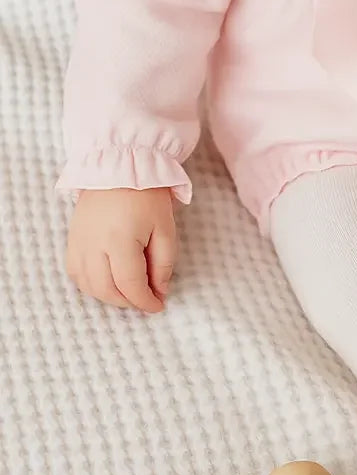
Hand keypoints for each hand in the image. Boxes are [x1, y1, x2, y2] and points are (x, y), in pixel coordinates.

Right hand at [67, 188, 176, 314]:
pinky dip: (90, 285)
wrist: (119, 168)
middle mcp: (94, 245)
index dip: (145, 301)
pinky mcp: (71, 239)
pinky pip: (75, 272)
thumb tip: (159, 291)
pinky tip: (106, 282)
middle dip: (128, 302)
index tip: (158, 306)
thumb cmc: (147, 196)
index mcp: (120, 241)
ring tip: (129, 292)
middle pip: (106, 290)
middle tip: (145, 300)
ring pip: (87, 285)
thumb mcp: (165, 228)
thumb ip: (163, 263)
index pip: (130, 285)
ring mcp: (79, 242)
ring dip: (108, 296)